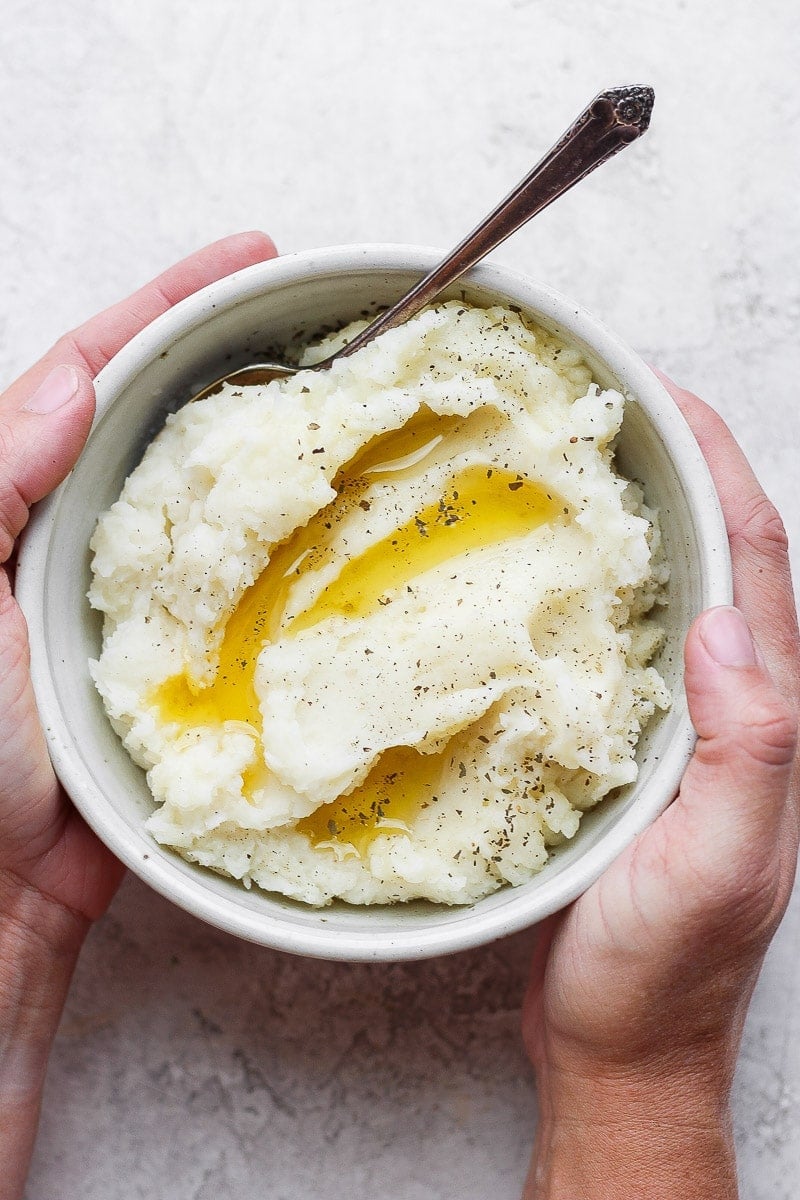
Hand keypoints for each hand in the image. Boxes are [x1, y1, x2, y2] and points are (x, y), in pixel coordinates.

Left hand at [0, 232, 276, 1199]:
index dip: (169, 306)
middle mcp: (91, 550)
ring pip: (230, 519)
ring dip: (288, 467)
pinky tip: (359, 558)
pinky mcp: (195, 689)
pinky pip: (260, 617)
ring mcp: (152, 618)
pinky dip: (305, 581)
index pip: (97, 380)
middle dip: (252, 367)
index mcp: (29, 513)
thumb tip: (66, 378)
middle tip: (341, 327)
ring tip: (366, 414)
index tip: (253, 252)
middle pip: (178, 433)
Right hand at [521, 375, 799, 1198]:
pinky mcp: (640, 758)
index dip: (721, 469)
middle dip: (688, 470)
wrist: (625, 1048)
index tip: (668, 397)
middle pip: (726, 562)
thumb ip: (745, 755)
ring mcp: (689, 735)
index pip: (755, 564)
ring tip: (591, 464)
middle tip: (622, 405)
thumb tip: (723, 634)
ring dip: (651, 520)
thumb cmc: (662, 973)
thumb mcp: (714, 870)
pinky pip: (632, 650)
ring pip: (679, 598)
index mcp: (764, 722)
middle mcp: (736, 714)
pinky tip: (561, 581)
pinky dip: (607, 593)